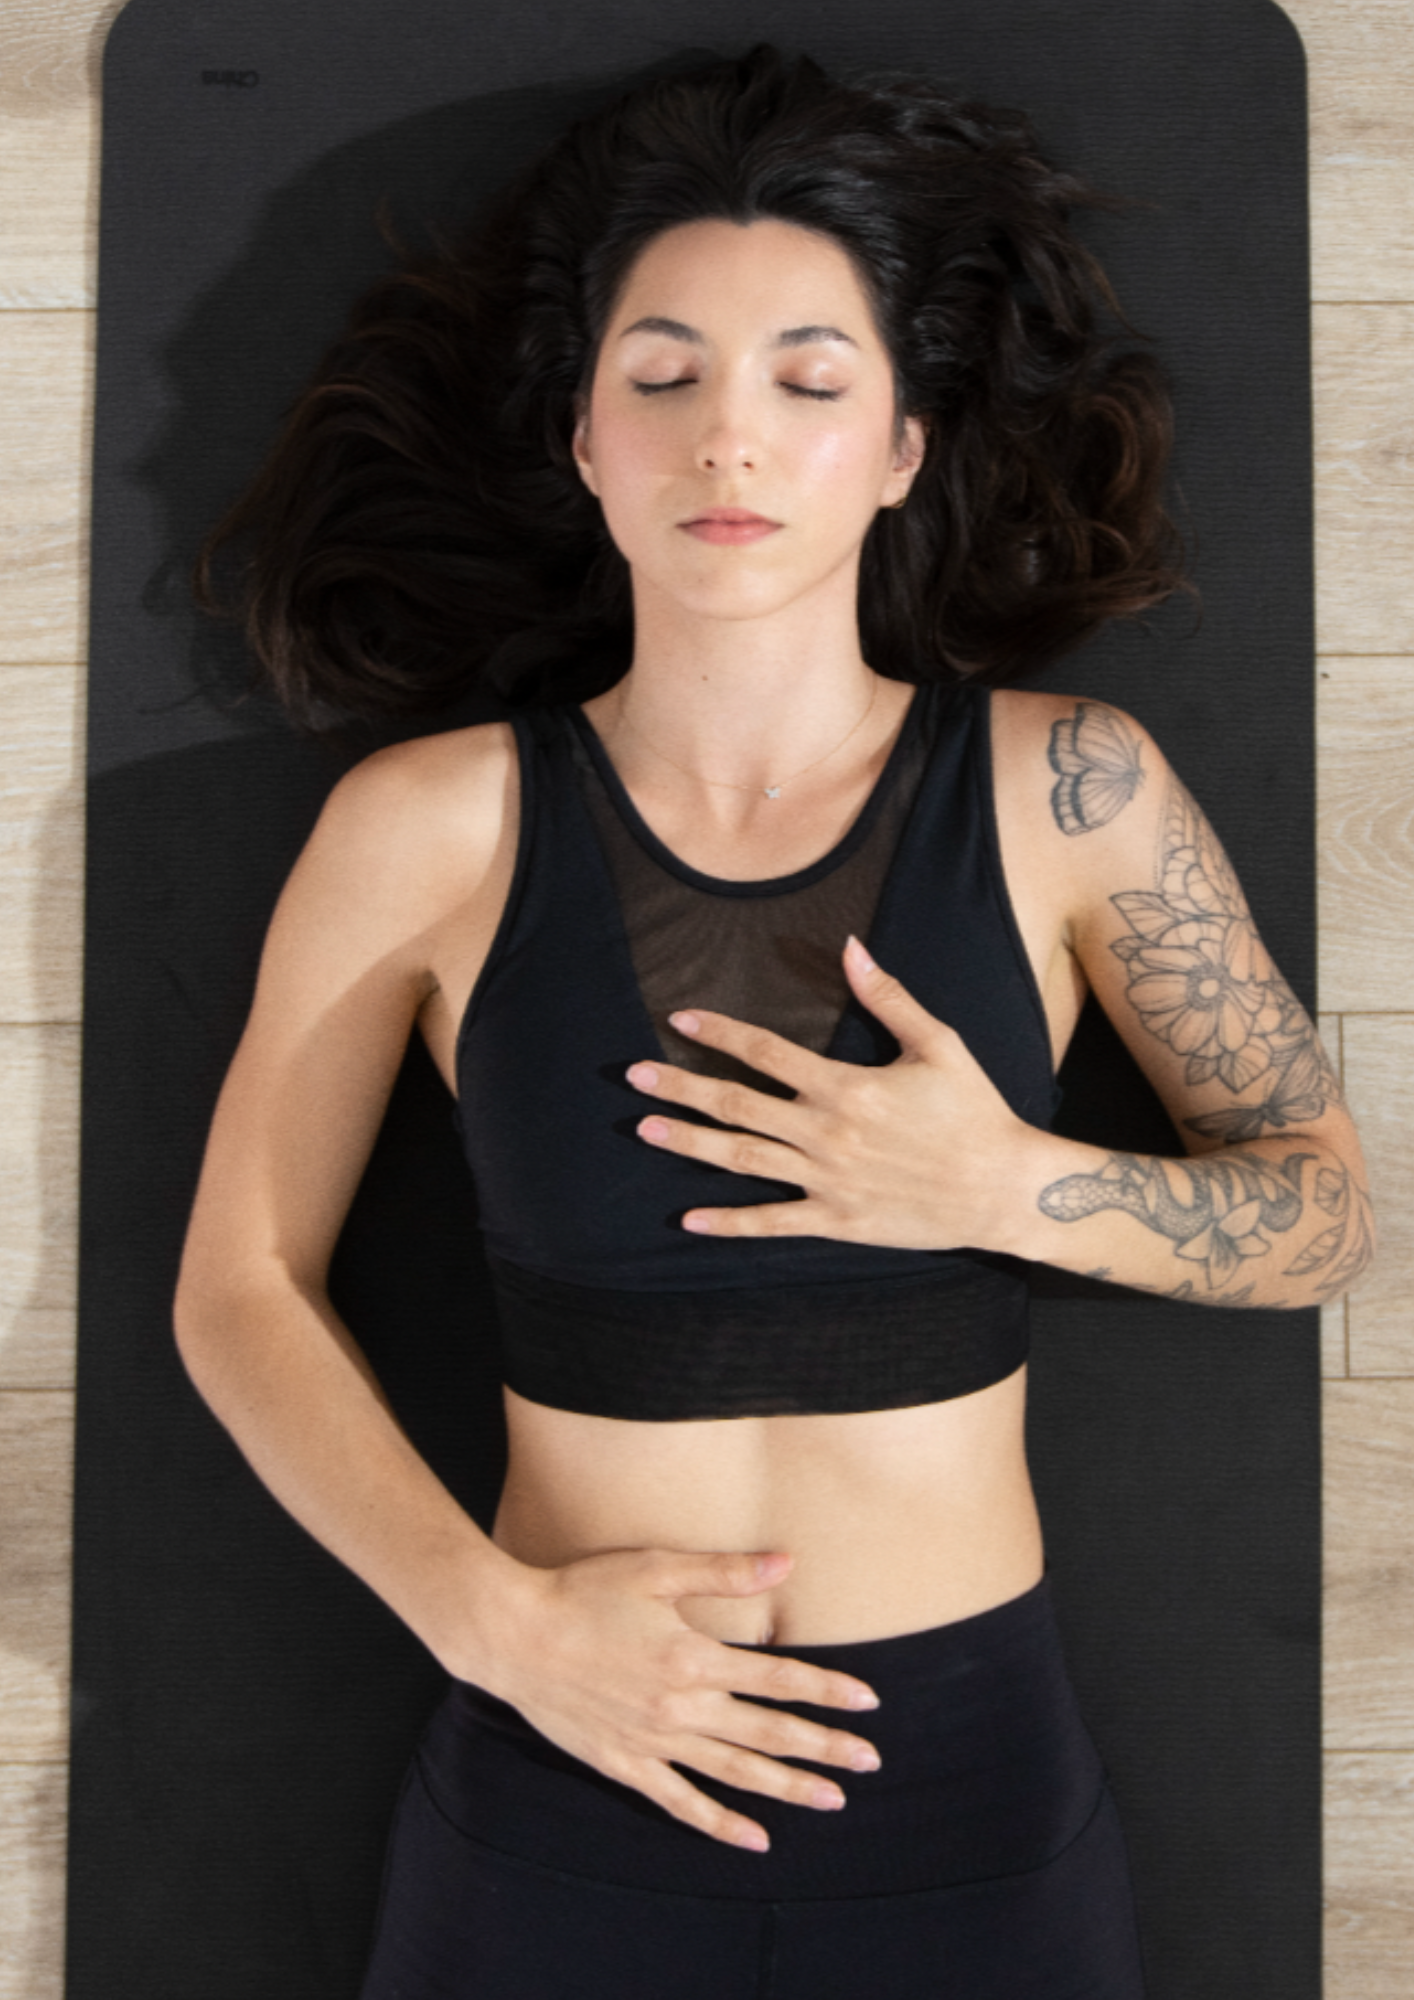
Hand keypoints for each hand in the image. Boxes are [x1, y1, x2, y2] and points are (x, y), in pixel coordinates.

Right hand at [479, 1547, 882, 1851]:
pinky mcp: (626, 1765)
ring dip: (787, 1788)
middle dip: (823, 1747)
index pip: (778, 1678)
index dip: (827, 1689)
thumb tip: (786, 1563)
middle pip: (768, 1732)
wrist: (513, 1636)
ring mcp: (654, 1742)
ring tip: (832, 1800)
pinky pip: (682, 1803)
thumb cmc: (583, 1592)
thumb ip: (724, 1572)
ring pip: (735, 1772)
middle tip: (869, 1760)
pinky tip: (755, 1840)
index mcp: (693, 1657)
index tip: (869, 1702)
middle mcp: (680, 1707)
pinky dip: (720, 1825)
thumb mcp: (655, 1569)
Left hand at [627, 936, 1034, 1250]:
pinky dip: (728, 1223)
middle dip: (681, 1089)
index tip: (680, 1020)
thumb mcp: (938, 1044)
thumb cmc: (974, 1111)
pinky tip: (689, 1218)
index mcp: (845, 1086)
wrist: (1003, 1188)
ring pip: (741, 1160)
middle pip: (737, 1105)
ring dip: (689, 1144)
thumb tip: (850, 946)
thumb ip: (888, 996)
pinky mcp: (837, 1222)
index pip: (765, 1051)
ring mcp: (826, 1181)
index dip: (719, 1034)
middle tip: (634, 1077)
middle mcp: (826, 1133)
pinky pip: (771, 1224)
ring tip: (645, 1130)